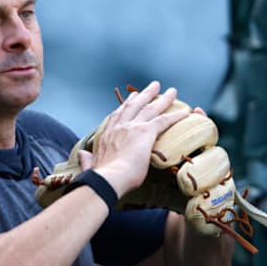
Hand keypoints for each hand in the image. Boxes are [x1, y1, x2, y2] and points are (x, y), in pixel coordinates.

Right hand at [80, 81, 188, 197]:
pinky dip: (175, 116)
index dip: (125, 106)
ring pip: (150, 108)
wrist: (107, 179)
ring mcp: (132, 128)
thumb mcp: (90, 166)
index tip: (131, 99)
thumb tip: (82, 156)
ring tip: (171, 91)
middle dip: (144, 94)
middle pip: (134, 105)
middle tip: (154, 86)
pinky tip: (185, 112)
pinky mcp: (145, 133)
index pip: (117, 116)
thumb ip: (86, 160)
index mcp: (107, 134)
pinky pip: (163, 121)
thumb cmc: (99, 178)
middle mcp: (119, 127)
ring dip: (162, 99)